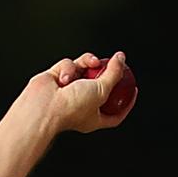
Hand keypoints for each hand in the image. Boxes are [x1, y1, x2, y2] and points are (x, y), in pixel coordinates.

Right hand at [23, 51, 137, 133]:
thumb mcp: (102, 90)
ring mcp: (69, 91)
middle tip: (111, 63)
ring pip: (84, 69)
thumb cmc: (71, 107)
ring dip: (86, 64)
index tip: (133, 89)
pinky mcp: (57, 78)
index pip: (116, 113)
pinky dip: (68, 68)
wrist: (43, 106)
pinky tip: (64, 77)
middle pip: (100, 86)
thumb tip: (121, 59)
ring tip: (88, 65)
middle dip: (105, 73)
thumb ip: (114, 74)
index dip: (126, 102)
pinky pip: (69, 65)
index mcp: (95, 118)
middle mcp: (82, 105)